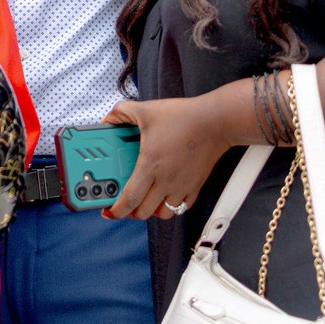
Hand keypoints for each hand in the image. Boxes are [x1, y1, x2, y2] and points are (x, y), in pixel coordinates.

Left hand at [102, 98, 230, 221]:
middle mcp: (166, 181)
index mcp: (150, 166)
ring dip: (151, 210)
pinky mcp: (196, 185)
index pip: (130, 199)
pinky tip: (165, 194)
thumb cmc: (184, 117)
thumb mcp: (146, 110)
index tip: (108, 211)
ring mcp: (182, 186)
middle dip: (130, 211)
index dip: (116, 211)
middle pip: (144, 212)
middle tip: (124, 201)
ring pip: (164, 213)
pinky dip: (171, 206)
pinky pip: (182, 207)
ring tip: (145, 199)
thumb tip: (108, 119)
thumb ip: (121, 113)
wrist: (216, 121)